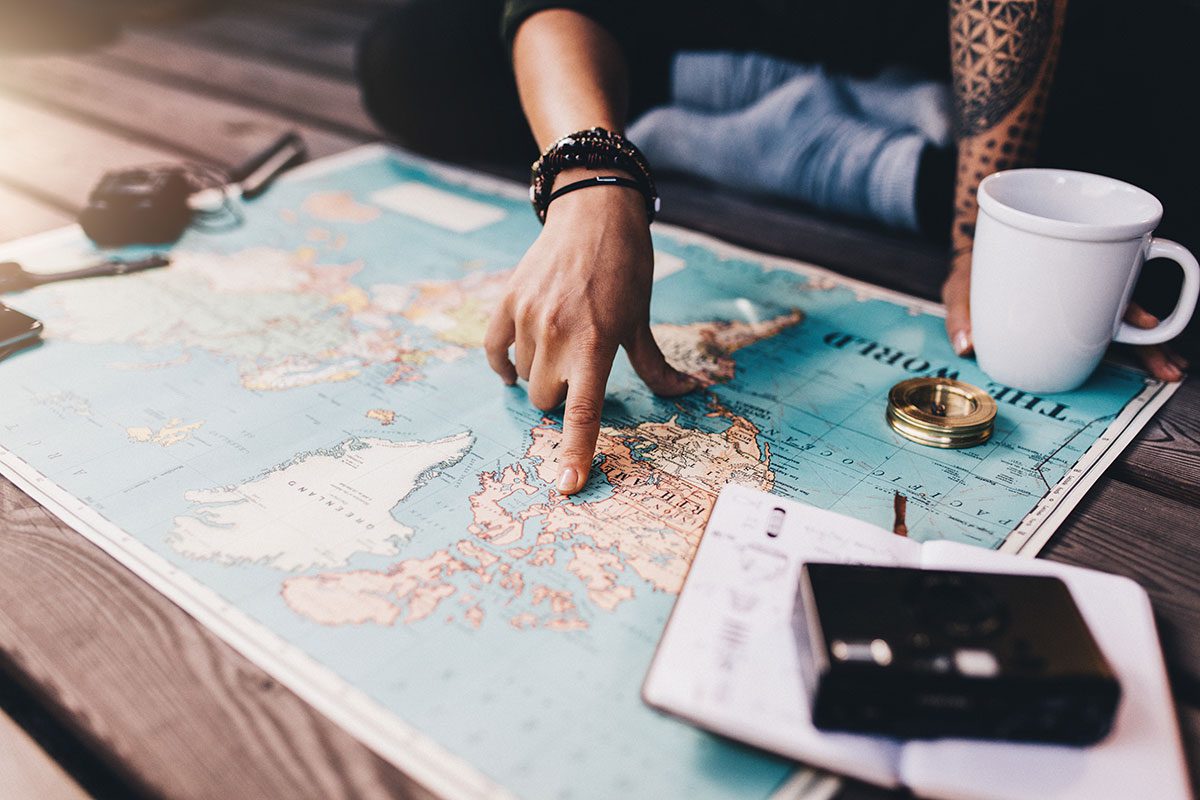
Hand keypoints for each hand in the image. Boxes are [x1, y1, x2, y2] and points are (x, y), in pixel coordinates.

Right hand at [484, 176, 697, 494]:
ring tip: (560, 346)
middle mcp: (557, 335)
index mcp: (596, 344)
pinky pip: (495, 352)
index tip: (567, 485)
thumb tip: (689, 392)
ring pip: (523, 379)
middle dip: (561, 398)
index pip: (583, 413)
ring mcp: (528, 319)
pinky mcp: (507, 303)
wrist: (593, 211)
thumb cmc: (626, 267)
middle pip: (546, 402)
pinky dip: (505, 364)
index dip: (575, 452)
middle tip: (580, 369)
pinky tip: (518, 361)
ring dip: (540, 376)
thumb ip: (657, 365)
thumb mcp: (642, 319)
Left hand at [942, 254, 1188, 381]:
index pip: (1100, 288)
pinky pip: (1106, 327)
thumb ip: (961, 313)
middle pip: (1126, 307)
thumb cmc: (972, 269)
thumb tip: (966, 347)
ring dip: (1148, 343)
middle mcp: (1078, 286)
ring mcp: (1081, 300)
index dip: (1125, 306)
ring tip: (1170, 369)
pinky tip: (1148, 358)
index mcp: (1057, 273)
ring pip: (1124, 320)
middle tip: (1172, 368)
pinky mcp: (1075, 312)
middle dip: (1153, 337)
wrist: (975, 256)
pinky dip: (1128, 342)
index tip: (1145, 324)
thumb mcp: (960, 285)